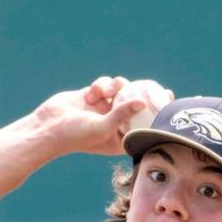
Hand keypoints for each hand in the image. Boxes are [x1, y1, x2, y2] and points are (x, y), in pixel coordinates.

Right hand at [35, 76, 172, 157]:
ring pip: (121, 89)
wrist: (49, 128)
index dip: (158, 114)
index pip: (145, 124)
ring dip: (114, 87)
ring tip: (104, 94)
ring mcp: (104, 108)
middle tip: (158, 87)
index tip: (171, 102)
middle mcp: (115, 122)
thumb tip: (142, 101)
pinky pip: (106, 84)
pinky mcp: (94, 96)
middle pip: (138, 104)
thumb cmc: (76, 136)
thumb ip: (123, 114)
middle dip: (145, 94)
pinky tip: (90, 94)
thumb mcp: (103, 127)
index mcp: (121, 137)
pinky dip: (100, 85)